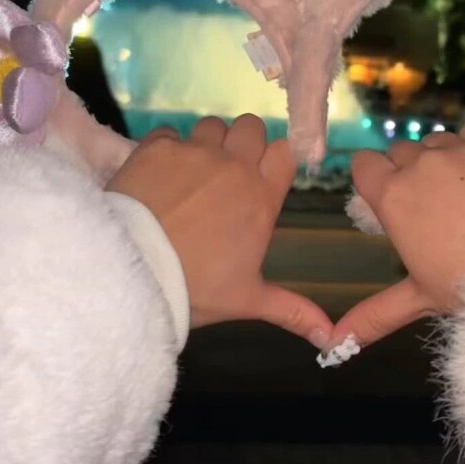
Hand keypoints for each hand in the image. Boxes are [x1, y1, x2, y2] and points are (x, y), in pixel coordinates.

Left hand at [106, 114, 332, 348]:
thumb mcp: (248, 301)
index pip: (284, 152)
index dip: (273, 160)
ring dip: (205, 143)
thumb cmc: (196, 288)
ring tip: (190, 174)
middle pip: (251, 126)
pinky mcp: (157, 147)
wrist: (133, 274)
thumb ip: (292, 311)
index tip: (260, 176)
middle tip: (225, 173)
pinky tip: (158, 175)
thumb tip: (331, 338)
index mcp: (261, 197)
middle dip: (241, 143)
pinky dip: (166, 149)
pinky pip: (169, 133)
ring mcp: (194, 152)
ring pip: (211, 125)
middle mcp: (233, 166)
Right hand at [327, 123, 464, 353]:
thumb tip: (335, 342)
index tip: (390, 198)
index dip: (374, 179)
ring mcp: (459, 148)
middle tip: (433, 207)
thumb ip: (375, 313)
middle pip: (402, 153)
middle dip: (411, 172)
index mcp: (393, 196)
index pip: (363, 165)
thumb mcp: (421, 297)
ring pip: (438, 143)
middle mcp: (420, 163)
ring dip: (444, 162)